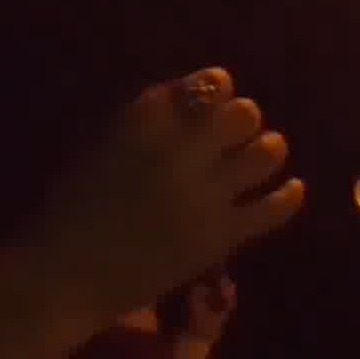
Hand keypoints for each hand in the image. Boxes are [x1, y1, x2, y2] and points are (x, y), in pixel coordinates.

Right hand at [13, 68, 306, 329]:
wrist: (65, 274)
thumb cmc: (70, 208)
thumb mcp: (101, 143)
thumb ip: (144, 119)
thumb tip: (188, 100)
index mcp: (148, 118)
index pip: (208, 84)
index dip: (217, 89)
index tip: (215, 100)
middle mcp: (184, 147)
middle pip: (244, 113)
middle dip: (243, 120)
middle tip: (237, 134)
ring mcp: (207, 192)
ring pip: (266, 153)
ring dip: (267, 150)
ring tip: (264, 154)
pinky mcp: (222, 234)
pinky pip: (274, 208)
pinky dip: (289, 196)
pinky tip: (294, 189)